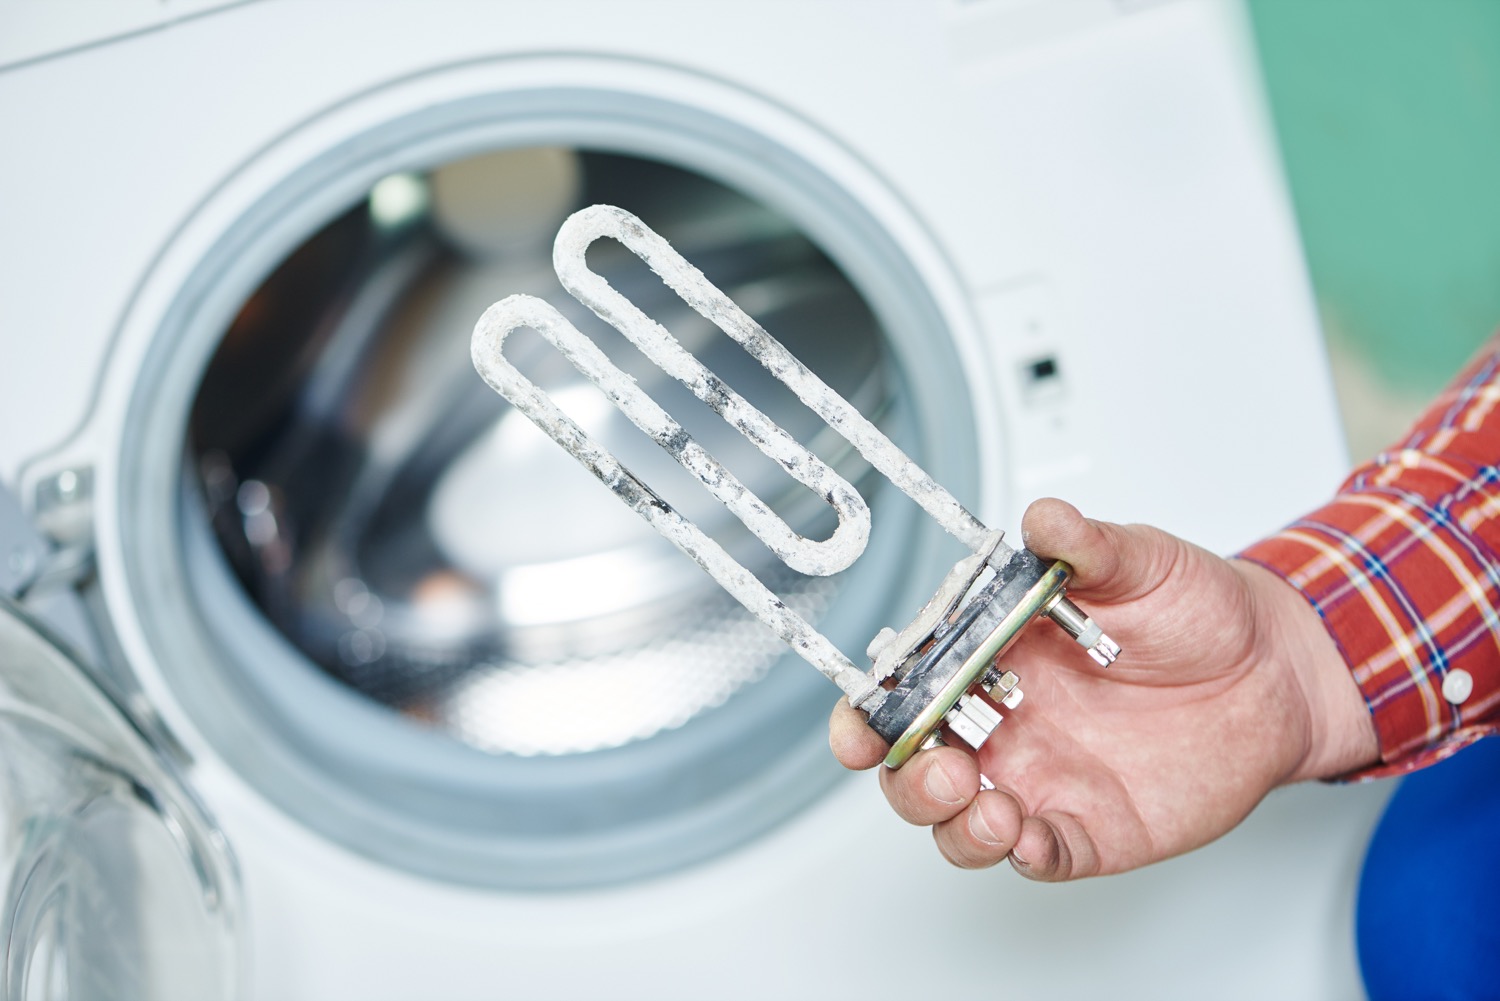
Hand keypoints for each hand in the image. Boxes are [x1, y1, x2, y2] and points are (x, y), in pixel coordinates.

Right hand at [829, 498, 1377, 880]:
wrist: (1275, 670)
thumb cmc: (1196, 610)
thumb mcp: (1139, 562)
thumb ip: (1085, 546)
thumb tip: (1044, 519)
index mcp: (991, 656)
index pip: (903, 690)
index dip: (867, 715)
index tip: (861, 727)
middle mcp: (1002, 723)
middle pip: (913, 768)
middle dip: (908, 778)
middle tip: (948, 767)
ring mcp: (1039, 779)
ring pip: (958, 823)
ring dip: (955, 825)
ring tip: (991, 808)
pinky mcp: (1087, 827)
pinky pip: (1037, 856)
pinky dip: (1022, 856)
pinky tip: (1031, 839)